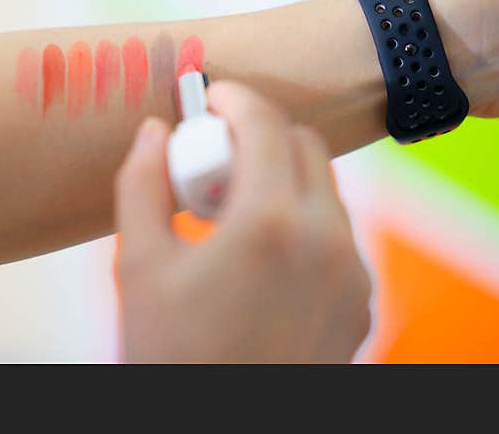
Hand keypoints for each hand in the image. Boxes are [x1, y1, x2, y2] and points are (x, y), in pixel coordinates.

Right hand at [114, 82, 370, 362]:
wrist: (220, 432)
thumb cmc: (172, 356)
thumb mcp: (138, 265)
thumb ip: (142, 184)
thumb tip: (156, 130)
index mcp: (269, 224)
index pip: (265, 122)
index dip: (233, 98)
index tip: (208, 98)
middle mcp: (326, 241)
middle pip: (303, 145)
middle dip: (257, 134)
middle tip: (212, 161)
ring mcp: (352, 274)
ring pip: (323, 188)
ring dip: (280, 175)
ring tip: (230, 211)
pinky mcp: (360, 301)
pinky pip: (336, 232)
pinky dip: (301, 217)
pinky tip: (259, 252)